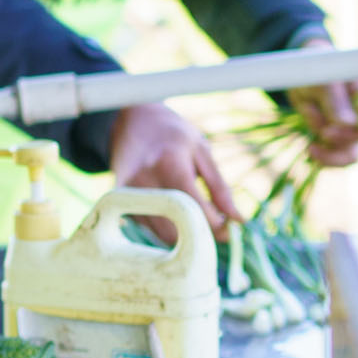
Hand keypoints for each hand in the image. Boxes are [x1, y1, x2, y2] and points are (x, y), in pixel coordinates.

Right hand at [107, 101, 238, 241]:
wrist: (131, 121)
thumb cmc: (172, 134)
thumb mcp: (202, 151)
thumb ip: (220, 187)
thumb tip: (238, 220)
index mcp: (169, 165)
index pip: (196, 211)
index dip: (218, 227)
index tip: (231, 229)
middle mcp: (144, 181)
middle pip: (177, 230)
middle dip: (201, 235)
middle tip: (217, 228)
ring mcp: (128, 193)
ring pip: (161, 234)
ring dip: (184, 235)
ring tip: (198, 218)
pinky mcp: (120, 201)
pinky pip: (149, 227)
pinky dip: (167, 227)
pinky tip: (175, 211)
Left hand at [285, 37, 357, 167]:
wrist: (301, 70)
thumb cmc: (318, 68)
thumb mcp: (324, 81)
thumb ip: (335, 100)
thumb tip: (349, 124)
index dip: (351, 135)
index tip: (327, 131)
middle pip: (356, 147)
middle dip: (334, 144)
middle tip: (314, 131)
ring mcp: (345, 130)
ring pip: (344, 155)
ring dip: (324, 147)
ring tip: (309, 132)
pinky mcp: (330, 136)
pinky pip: (331, 156)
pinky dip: (319, 154)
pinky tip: (310, 146)